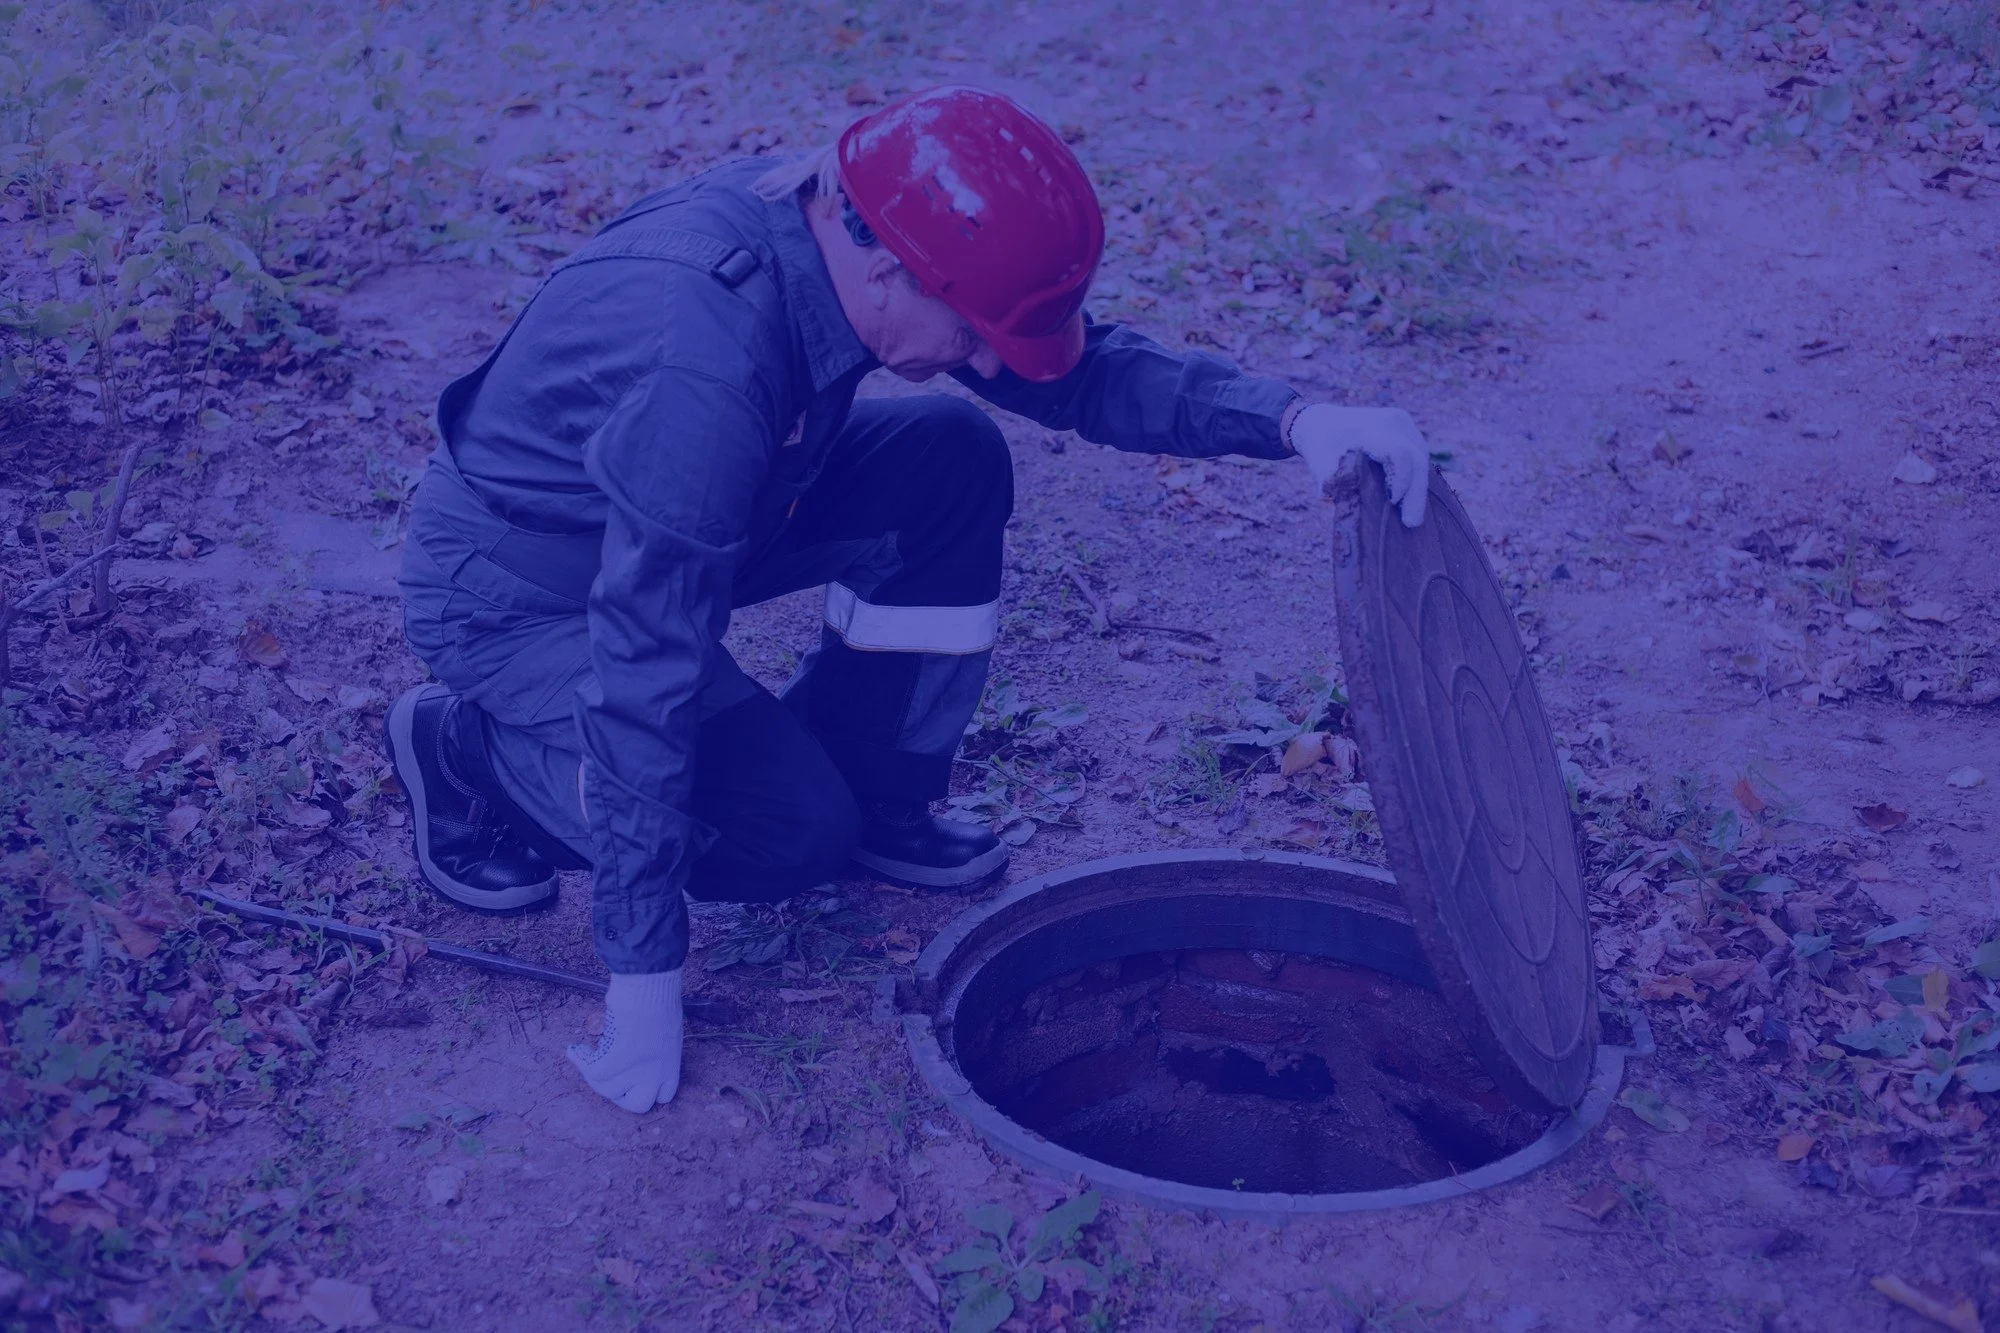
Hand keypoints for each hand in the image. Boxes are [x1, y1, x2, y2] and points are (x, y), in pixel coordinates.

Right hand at [568, 971, 682, 1111]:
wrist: (649, 988)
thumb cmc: (657, 997)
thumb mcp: (664, 1027)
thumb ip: (654, 1045)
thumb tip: (632, 1045)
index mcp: (672, 1065)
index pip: (663, 1096)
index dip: (645, 1090)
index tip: (632, 1078)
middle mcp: (656, 1074)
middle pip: (638, 1105)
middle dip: (621, 1095)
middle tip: (608, 1076)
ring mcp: (637, 1071)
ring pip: (609, 1090)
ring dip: (594, 1074)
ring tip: (586, 1054)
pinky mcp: (616, 1061)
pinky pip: (593, 1072)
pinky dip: (581, 1061)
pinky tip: (576, 1050)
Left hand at [1289, 403, 1430, 526]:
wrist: (1323, 420)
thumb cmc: (1320, 445)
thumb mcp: (1318, 461)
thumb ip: (1326, 479)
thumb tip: (1330, 500)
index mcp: (1370, 427)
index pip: (1398, 453)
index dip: (1401, 479)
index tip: (1394, 502)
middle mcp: (1392, 422)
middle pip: (1416, 458)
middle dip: (1416, 493)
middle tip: (1412, 523)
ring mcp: (1404, 423)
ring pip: (1422, 458)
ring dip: (1419, 488)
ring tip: (1412, 516)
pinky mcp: (1408, 429)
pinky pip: (1419, 455)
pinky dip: (1416, 478)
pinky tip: (1411, 500)